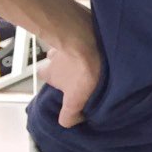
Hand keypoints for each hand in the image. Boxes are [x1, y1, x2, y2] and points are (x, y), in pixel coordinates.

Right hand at [36, 7, 99, 127]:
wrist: (88, 39)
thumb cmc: (82, 70)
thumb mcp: (75, 100)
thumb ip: (69, 114)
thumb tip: (70, 122)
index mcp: (48, 73)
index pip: (50, 81)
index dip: (61, 85)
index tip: (76, 87)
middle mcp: (51, 57)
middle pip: (58, 63)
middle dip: (70, 67)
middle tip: (87, 72)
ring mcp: (64, 41)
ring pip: (69, 49)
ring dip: (80, 54)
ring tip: (98, 60)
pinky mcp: (78, 29)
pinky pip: (83, 37)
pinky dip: (90, 42)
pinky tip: (103, 47)